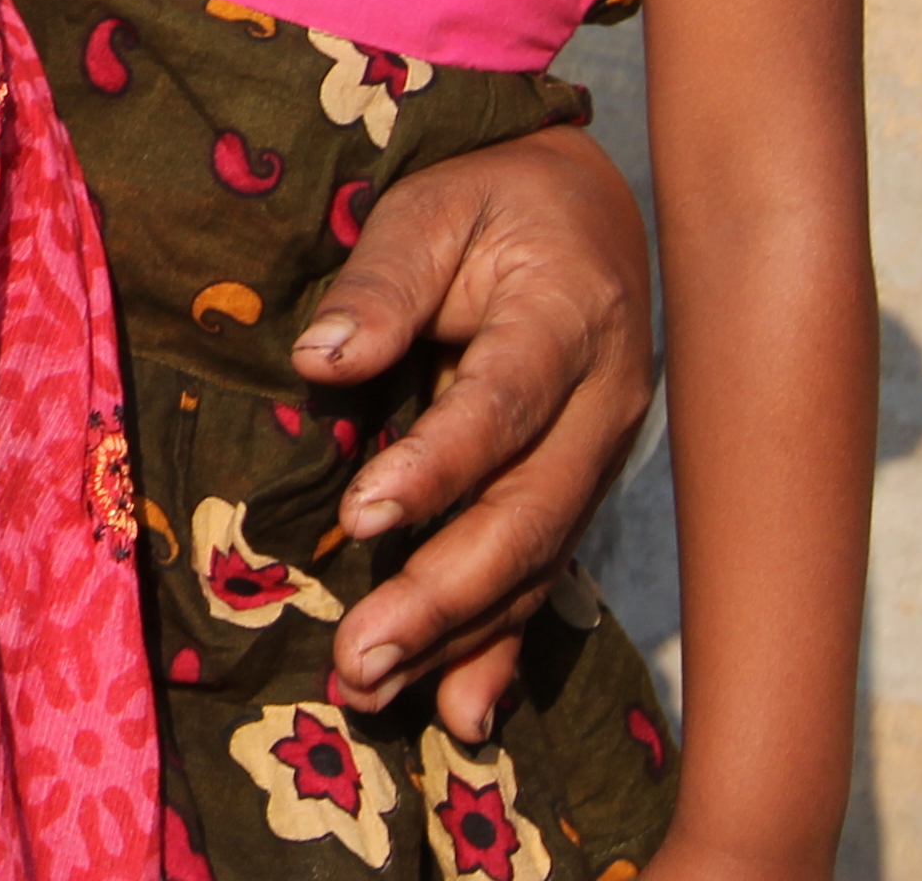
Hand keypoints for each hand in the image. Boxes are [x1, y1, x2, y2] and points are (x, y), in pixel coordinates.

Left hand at [295, 126, 655, 739]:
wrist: (587, 215)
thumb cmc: (493, 202)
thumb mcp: (432, 205)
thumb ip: (380, 279)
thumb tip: (321, 358)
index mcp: (568, 320)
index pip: (504, 403)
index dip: (440, 464)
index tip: (365, 512)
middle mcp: (600, 408)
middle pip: (527, 513)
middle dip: (444, 593)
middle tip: (359, 653)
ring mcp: (595, 462)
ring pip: (534, 564)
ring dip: (456, 637)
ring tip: (372, 688)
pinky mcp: (574, 495)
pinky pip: (544, 583)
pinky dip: (503, 653)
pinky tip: (462, 718)